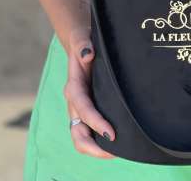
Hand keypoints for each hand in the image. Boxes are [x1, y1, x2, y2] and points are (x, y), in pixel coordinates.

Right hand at [63, 29, 115, 157]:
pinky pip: (88, 132)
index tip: (110, 134)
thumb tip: (88, 55)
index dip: (96, 123)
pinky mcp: (87, 110)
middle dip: (92, 147)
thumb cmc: (84, 42)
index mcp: (74, 87)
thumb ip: (83, 45)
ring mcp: (80, 108)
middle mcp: (75, 102)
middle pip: (77, 132)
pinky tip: (115, 144)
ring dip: (95, 149)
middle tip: (114, 152)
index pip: (83, 110)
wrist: (81, 44)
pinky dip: (98, 142)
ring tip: (117, 153)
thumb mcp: (83, 38)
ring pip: (81, 136)